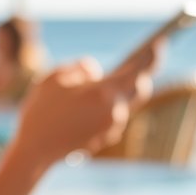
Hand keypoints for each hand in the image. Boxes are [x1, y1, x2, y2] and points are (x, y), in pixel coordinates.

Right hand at [13, 51, 156, 165]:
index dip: (151, 56)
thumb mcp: (55, 78)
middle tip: (141, 58)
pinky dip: (109, 105)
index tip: (160, 43)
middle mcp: (115, 113)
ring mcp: (112, 128)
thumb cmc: (42, 111)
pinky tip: (97, 100)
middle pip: (140, 88)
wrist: (35, 150)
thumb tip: (96, 71)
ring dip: (119, 90)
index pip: (138, 71)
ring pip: (125, 103)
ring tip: (112, 78)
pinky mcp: (105, 138)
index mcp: (104, 94)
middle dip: (140, 74)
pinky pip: (114, 116)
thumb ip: (80, 68)